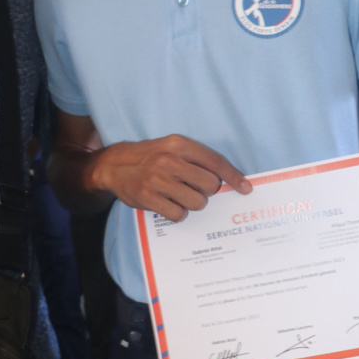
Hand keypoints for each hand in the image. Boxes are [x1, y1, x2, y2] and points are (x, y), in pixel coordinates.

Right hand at [90, 135, 250, 221]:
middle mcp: (169, 160)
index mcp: (178, 144)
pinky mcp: (149, 197)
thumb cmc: (148, 156)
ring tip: (179, 196)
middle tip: (193, 188)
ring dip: (192, 203)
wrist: (113, 164)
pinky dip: (178, 213)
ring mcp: (158, 179)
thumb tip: (225, 180)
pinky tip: (168, 204)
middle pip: (210, 185)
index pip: (215, 162)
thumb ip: (195, 159)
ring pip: (197, 202)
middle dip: (206, 191)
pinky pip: (179, 214)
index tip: (245, 188)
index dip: (233, 177)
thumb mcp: (170, 147)